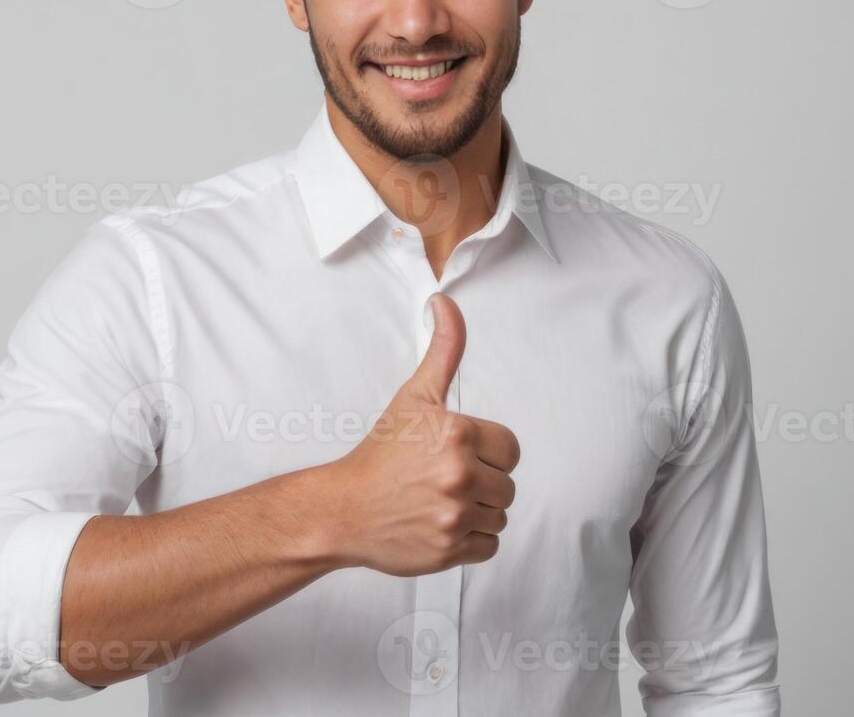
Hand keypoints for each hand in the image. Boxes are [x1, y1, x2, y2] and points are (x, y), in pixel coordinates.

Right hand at [317, 293, 519, 575]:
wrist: (343, 509)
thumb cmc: (381, 452)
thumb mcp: (414, 396)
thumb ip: (443, 349)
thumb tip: (445, 301)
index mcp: (458, 434)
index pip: (510, 449)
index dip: (487, 451)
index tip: (455, 453)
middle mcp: (459, 476)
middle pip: (507, 485)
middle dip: (481, 482)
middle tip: (440, 479)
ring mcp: (454, 517)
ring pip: (499, 516)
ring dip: (477, 512)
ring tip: (438, 501)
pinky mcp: (449, 551)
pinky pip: (489, 545)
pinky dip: (470, 541)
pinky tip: (439, 525)